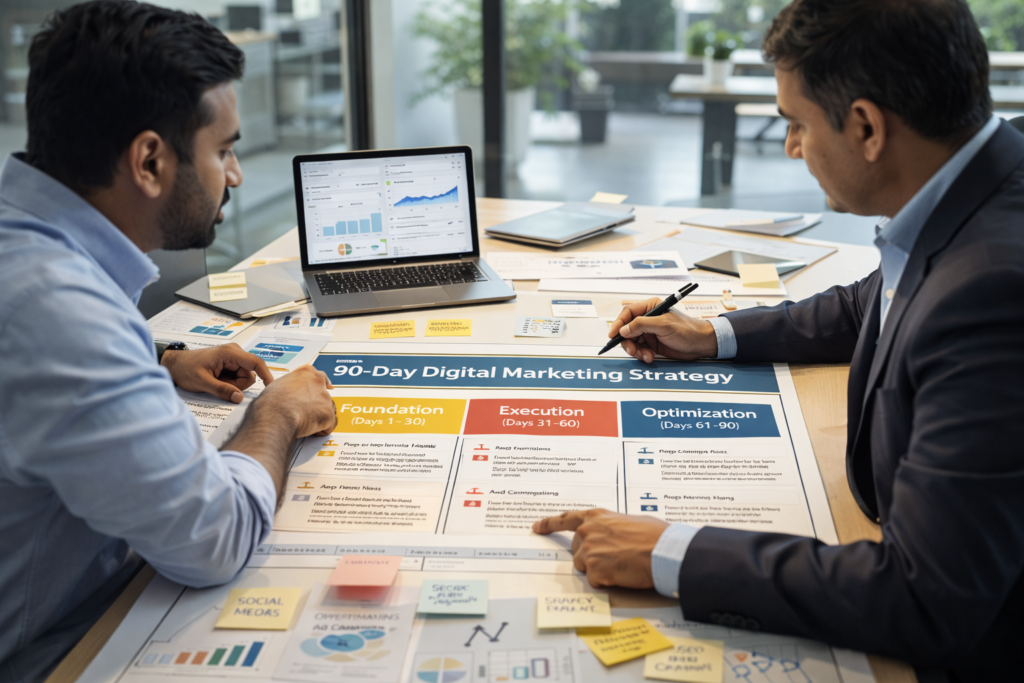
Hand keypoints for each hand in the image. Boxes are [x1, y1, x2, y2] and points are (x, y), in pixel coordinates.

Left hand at [162, 343, 272, 402]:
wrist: (175, 365)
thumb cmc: (186, 369)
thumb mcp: (203, 382)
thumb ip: (222, 390)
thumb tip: (239, 398)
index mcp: (230, 353)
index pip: (255, 363)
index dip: (266, 375)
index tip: (271, 387)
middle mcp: (235, 352)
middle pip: (250, 374)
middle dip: (238, 384)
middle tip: (219, 385)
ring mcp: (233, 357)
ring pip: (244, 377)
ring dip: (233, 384)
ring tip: (216, 381)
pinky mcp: (231, 363)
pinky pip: (238, 377)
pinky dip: (230, 382)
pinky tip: (218, 380)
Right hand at [255, 365, 336, 437]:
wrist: (275, 416)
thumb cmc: (271, 402)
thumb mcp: (277, 385)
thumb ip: (290, 386)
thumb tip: (287, 392)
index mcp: (305, 373)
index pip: (319, 376)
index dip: (320, 386)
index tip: (325, 389)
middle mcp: (318, 382)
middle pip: (324, 394)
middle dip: (318, 404)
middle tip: (306, 412)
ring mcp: (325, 398)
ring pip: (326, 409)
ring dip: (318, 416)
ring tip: (302, 421)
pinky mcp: (328, 414)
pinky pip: (328, 424)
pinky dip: (320, 429)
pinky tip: (307, 429)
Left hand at [532, 508, 668, 588]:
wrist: (663, 551)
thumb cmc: (655, 535)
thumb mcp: (631, 521)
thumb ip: (613, 526)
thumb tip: (614, 535)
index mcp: (597, 517)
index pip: (566, 519)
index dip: (550, 523)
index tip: (537, 526)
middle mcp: (588, 531)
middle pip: (577, 550)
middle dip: (592, 556)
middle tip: (614, 558)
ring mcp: (588, 550)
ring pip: (585, 566)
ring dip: (600, 569)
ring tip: (622, 564)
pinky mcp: (593, 569)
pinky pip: (595, 581)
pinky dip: (607, 581)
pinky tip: (622, 573)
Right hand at [610, 298, 717, 362]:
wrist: (701, 344)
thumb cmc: (687, 330)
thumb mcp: (663, 325)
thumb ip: (641, 325)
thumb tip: (624, 330)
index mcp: (650, 307)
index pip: (628, 313)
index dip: (618, 324)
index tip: (613, 335)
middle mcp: (648, 319)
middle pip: (627, 329)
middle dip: (627, 341)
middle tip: (632, 350)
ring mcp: (649, 332)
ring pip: (631, 341)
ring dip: (635, 350)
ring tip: (644, 355)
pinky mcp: (652, 343)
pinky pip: (639, 349)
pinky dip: (642, 355)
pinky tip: (649, 357)